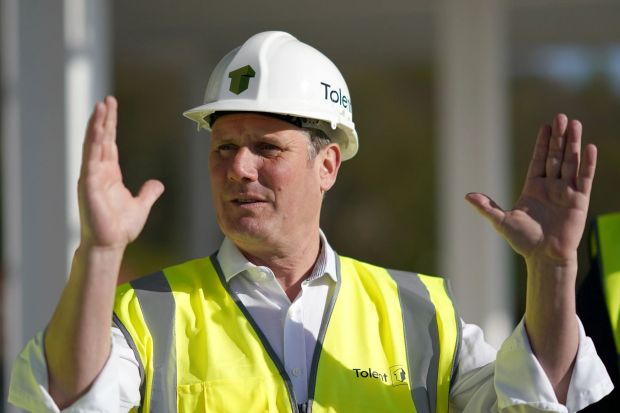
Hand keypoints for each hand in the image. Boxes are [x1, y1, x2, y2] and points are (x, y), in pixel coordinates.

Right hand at [78, 96, 164, 248]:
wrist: (110, 244)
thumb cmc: (120, 228)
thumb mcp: (141, 205)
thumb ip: (148, 192)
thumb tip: (157, 184)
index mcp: (109, 174)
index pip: (109, 143)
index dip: (110, 125)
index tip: (110, 107)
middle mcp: (98, 172)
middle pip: (101, 139)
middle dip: (103, 119)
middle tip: (106, 100)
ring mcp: (91, 177)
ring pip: (94, 145)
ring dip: (96, 126)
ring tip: (100, 107)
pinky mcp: (88, 185)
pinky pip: (90, 159)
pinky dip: (93, 144)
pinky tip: (97, 129)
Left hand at [466, 114, 596, 265]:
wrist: (544, 257)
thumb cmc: (523, 241)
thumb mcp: (501, 221)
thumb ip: (487, 206)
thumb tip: (467, 195)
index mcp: (533, 188)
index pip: (539, 160)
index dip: (543, 143)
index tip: (546, 126)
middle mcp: (551, 187)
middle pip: (555, 156)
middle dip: (558, 137)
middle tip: (561, 117)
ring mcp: (566, 192)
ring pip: (570, 162)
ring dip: (572, 144)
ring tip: (574, 124)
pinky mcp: (579, 200)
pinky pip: (584, 178)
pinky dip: (587, 163)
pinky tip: (588, 147)